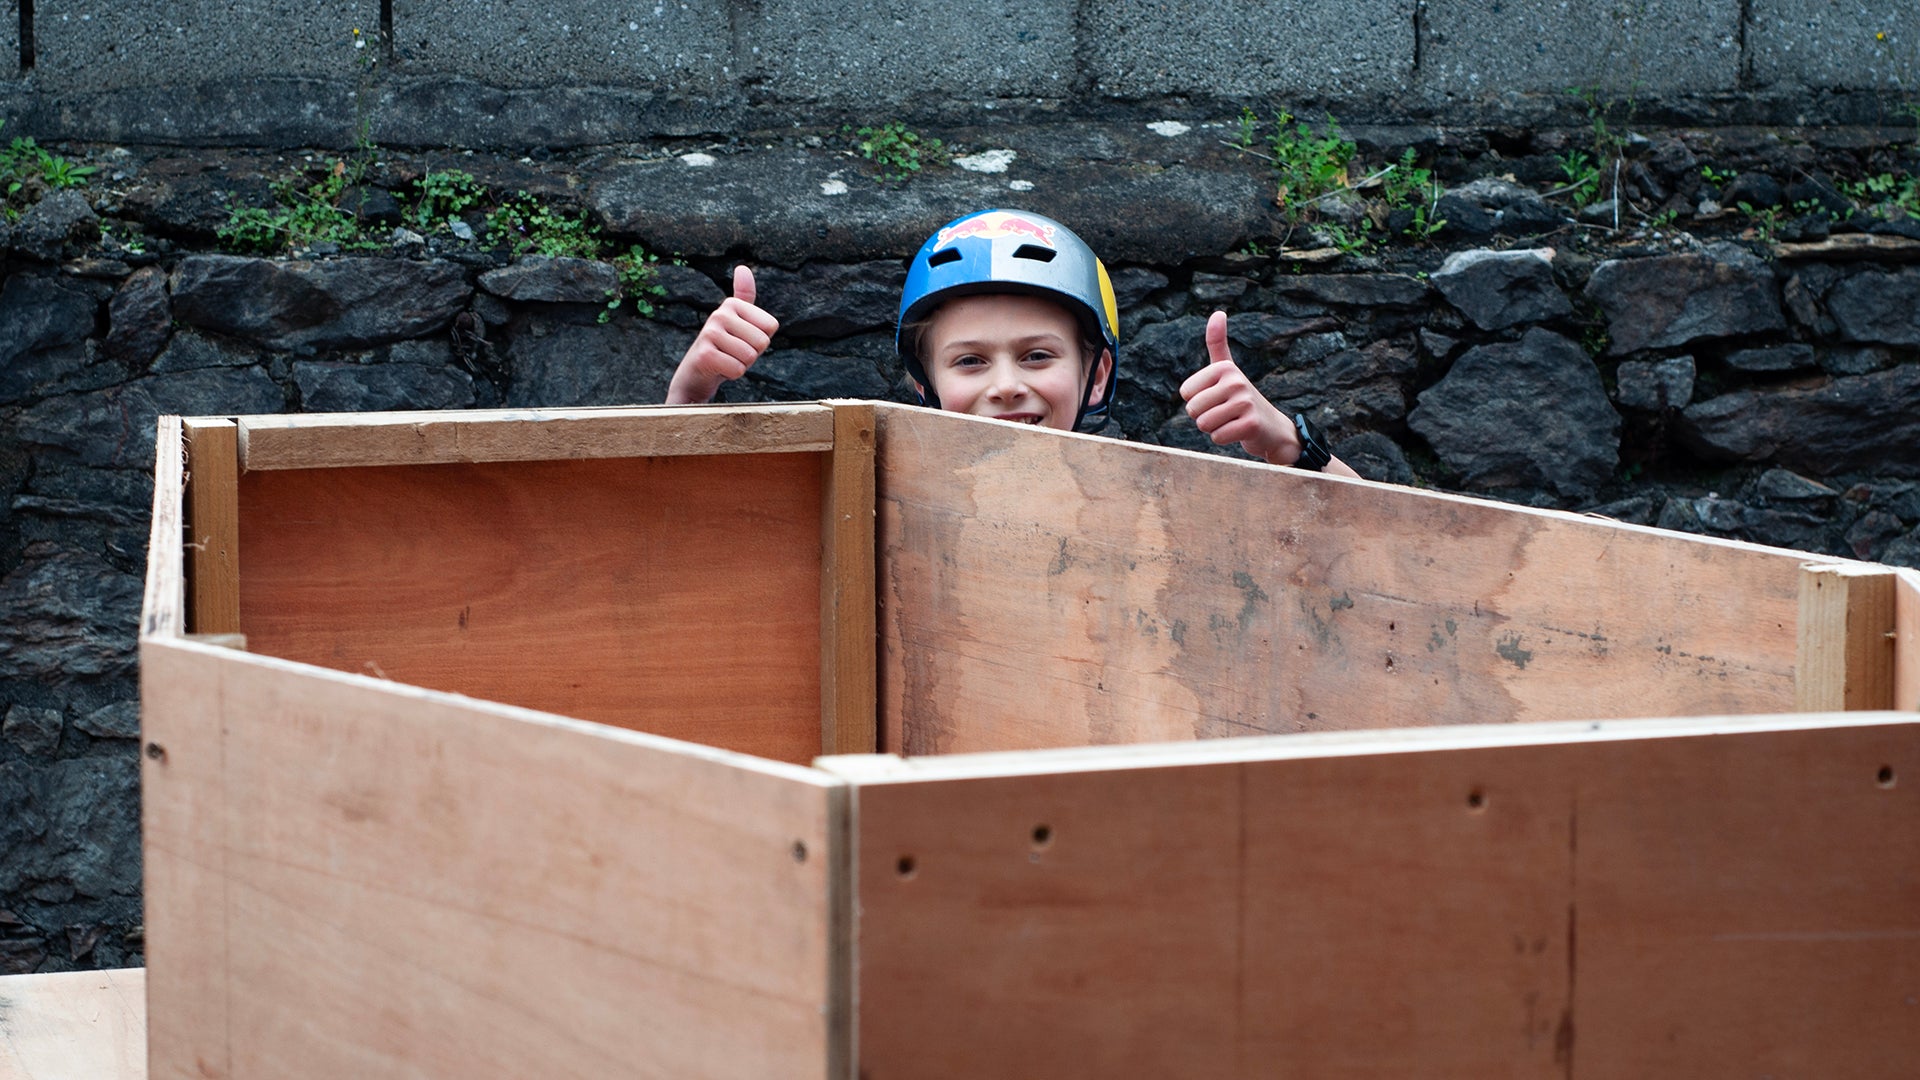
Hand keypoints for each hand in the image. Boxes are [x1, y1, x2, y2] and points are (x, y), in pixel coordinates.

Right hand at [665, 266, 779, 404]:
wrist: (696, 373)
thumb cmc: (724, 347)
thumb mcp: (737, 320)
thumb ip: (744, 295)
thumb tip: (743, 267)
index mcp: (732, 304)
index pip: (771, 326)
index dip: (760, 340)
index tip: (741, 340)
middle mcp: (719, 314)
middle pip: (762, 342)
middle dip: (752, 354)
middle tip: (733, 353)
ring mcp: (709, 333)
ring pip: (750, 356)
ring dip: (742, 364)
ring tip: (726, 359)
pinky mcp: (705, 355)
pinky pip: (738, 369)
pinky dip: (732, 374)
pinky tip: (719, 369)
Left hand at [1179, 311, 1302, 464]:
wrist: (1270, 426)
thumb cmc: (1240, 397)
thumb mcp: (1227, 369)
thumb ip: (1217, 343)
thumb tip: (1218, 312)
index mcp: (1224, 368)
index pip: (1186, 393)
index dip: (1197, 401)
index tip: (1217, 397)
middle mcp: (1235, 381)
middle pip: (1193, 410)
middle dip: (1203, 417)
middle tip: (1224, 412)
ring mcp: (1245, 402)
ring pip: (1204, 424)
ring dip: (1213, 428)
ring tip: (1230, 421)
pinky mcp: (1251, 424)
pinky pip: (1217, 437)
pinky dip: (1224, 438)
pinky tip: (1238, 431)